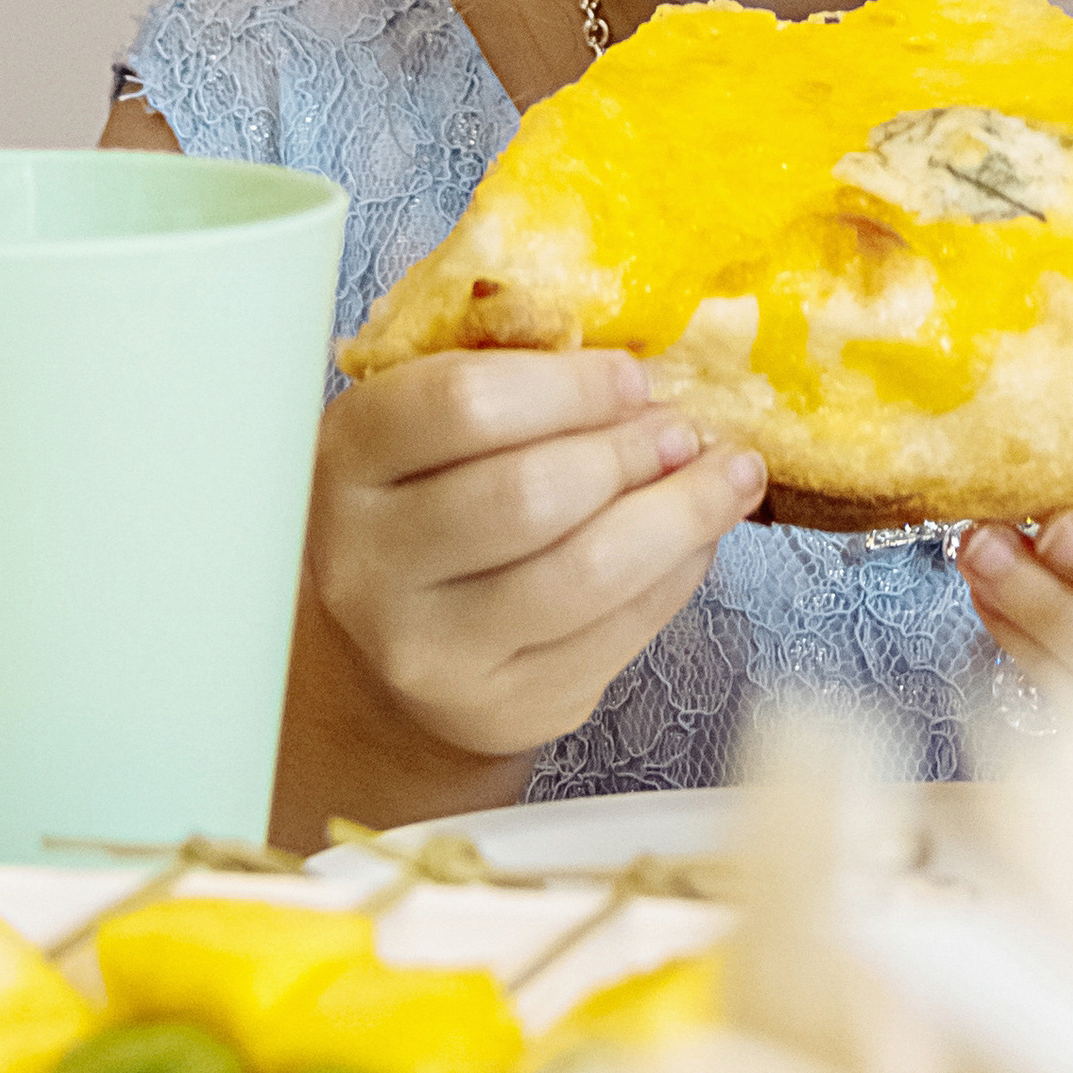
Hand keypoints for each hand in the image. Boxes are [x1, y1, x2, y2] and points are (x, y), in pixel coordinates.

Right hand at [303, 351, 764, 768]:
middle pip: (532, 493)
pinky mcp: (502, 707)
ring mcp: (432, 648)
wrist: (388, 648)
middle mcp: (370, 562)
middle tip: (684, 427)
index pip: (461, 403)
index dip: (570, 385)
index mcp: (347, 458)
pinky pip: (620, 631)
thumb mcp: (431, 426)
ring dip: (681, 511)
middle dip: (632, 451)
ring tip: (724, 472)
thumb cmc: (430, 502)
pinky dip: (680, 572)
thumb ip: (507, 376)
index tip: (633, 375)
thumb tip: (644, 366)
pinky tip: (698, 535)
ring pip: (588, 571)